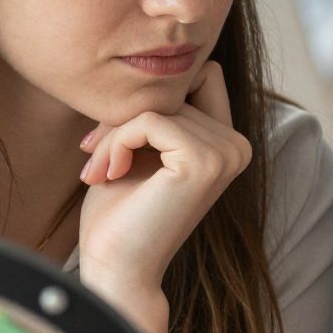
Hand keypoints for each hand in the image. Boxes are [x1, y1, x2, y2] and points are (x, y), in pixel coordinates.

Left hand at [76, 62, 251, 332]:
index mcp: (229, 145)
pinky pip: (148, 121)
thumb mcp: (141, 150)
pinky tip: (106, 175)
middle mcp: (237, 146)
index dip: (153, 97)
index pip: (200, 75)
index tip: (113, 139)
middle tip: (95, 159)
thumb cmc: (120, 214)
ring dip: (113, 134)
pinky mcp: (203, 161)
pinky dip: (116, 143)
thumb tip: (152, 64)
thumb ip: (157, 113)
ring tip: (98, 172)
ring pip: (156, 105)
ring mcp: (225, 154)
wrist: (118, 268)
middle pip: (172, 89)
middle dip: (122, 119)